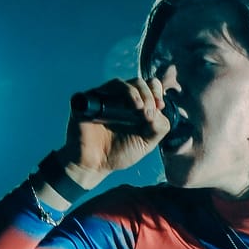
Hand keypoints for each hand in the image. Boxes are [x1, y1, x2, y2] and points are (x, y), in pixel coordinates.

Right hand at [58, 77, 172, 188]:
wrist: (94, 166)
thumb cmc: (119, 154)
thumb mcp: (147, 142)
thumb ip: (159, 126)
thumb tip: (158, 109)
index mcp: (134, 106)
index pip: (148, 86)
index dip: (156, 92)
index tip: (160, 106)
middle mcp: (118, 99)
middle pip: (137, 82)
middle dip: (148, 95)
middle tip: (149, 113)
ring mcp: (103, 99)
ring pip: (120, 83)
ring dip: (135, 92)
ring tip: (141, 108)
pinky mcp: (88, 101)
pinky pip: (102, 90)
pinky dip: (117, 94)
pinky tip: (126, 107)